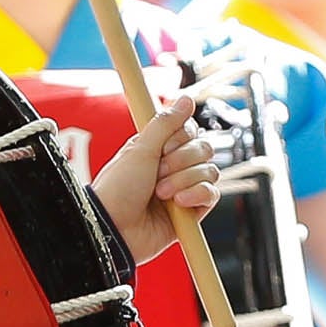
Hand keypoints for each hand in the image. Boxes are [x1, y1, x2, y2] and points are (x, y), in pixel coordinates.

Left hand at [94, 91, 219, 262]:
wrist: (114, 229)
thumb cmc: (119, 189)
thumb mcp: (140, 149)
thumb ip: (166, 123)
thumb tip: (187, 98)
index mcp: (158, 148)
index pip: (190, 130)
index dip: (181, 137)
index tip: (162, 147)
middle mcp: (173, 167)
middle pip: (204, 149)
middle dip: (182, 161)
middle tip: (157, 172)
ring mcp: (183, 189)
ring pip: (209, 171)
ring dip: (184, 180)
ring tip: (161, 194)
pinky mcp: (191, 212)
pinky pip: (211, 194)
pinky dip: (196, 195)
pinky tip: (178, 204)